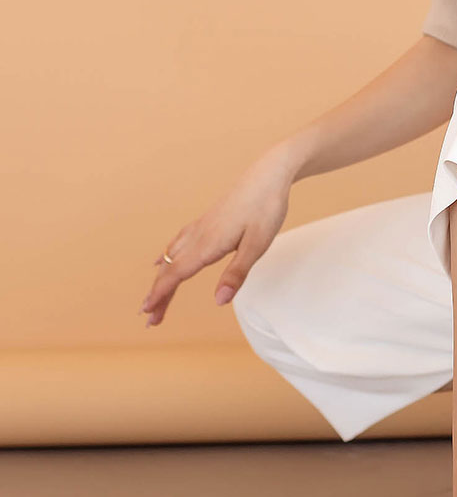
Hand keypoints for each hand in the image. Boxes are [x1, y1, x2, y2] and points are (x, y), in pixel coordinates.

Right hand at [139, 149, 294, 326]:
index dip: (161, 294)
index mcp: (208, 244)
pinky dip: (166, 257)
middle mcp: (198, 236)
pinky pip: (178, 243)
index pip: (177, 274)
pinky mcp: (206, 222)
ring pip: (172, 258)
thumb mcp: (257, 246)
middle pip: (171, 270)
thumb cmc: (266, 210)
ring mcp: (200, 227)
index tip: (147, 312)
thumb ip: (237, 274)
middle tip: (149, 320)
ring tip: (154, 300)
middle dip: (158, 295)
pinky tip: (160, 262)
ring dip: (161, 281)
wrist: (268, 176)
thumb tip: (219, 302)